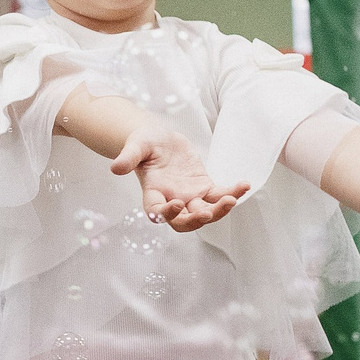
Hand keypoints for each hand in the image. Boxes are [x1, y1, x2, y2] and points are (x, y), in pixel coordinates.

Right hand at [109, 128, 247, 231]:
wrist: (158, 138)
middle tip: (209, 211)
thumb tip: (115, 168)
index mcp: (153, 193)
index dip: (166, 214)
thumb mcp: (136, 145)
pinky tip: (243, 185)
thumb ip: (128, 157)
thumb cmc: (144, 142)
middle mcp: (171, 200)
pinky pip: (220, 195)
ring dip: (220, 210)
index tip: (176, 204)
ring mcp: (189, 196)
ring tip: (232, 198)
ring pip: (206, 212)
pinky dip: (233, 192)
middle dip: (197, 220)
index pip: (157, 212)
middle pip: (184, 221)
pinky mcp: (204, 187)